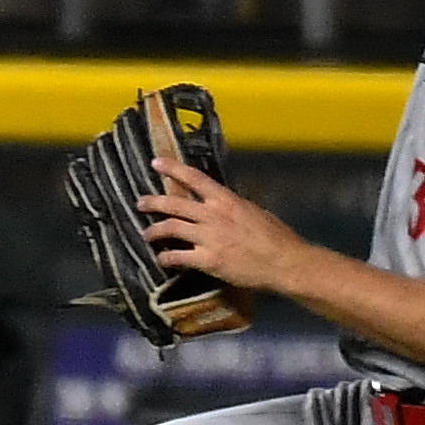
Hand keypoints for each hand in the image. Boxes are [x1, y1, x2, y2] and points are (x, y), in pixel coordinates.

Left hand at [138, 157, 309, 293]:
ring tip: (147, 234)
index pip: (194, 178)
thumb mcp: (253, 211)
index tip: (156, 162)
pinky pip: (178, 257)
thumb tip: (220, 204)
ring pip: (171, 228)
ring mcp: (208, 238)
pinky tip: (162, 260)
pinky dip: (166, 258)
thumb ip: (232, 207)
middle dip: (153, 202)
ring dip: (154, 231)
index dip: (172, 168)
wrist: (283, 262)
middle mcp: (213, 215)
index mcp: (226, 200)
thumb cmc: (275, 236)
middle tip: (140, 202)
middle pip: (174, 204)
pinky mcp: (208, 260)